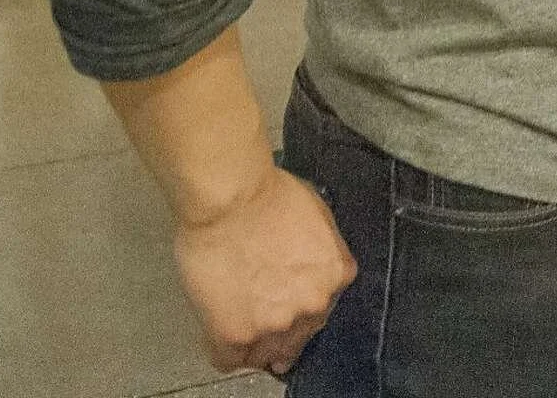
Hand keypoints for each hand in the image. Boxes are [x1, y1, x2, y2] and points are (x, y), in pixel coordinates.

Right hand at [175, 164, 355, 375]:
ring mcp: (276, 323)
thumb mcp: (319, 219)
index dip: (299, 311)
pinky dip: (224, 353)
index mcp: (336, 276)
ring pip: (266, 353)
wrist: (232, 199)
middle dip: (281, 331)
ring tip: (238, 326)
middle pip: (298, 337)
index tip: (287, 311)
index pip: (322, 311)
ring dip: (253, 343)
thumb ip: (321, 253)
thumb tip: (308, 267)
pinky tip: (219, 339)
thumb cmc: (269, 196)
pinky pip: (230, 360)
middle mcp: (313, 305)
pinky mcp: (237, 333)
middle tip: (260, 321)